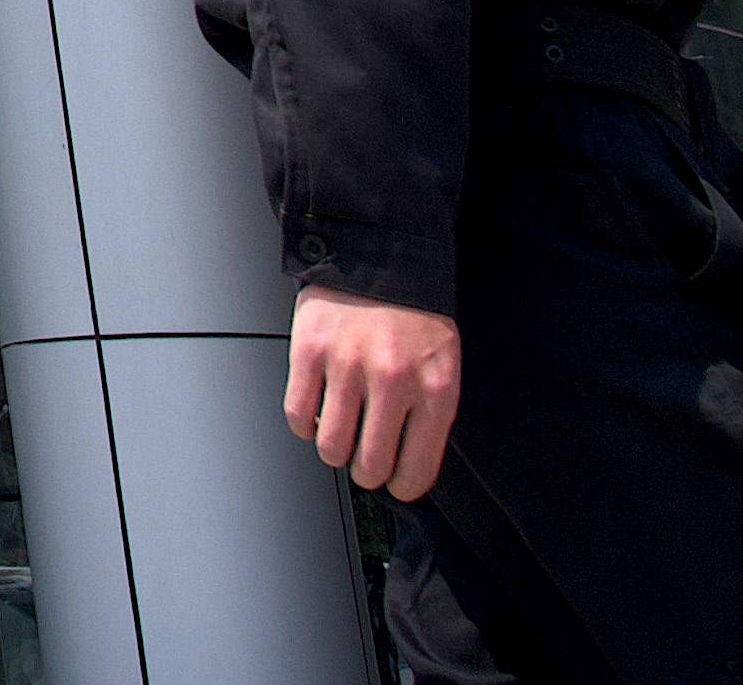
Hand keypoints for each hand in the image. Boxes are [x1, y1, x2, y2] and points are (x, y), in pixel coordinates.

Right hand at [282, 287, 460, 500]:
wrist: (380, 256)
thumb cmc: (415, 315)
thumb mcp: (444, 365)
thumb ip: (430, 414)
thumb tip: (408, 466)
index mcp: (434, 388)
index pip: (417, 469)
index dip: (403, 486)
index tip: (396, 484)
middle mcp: (392, 380)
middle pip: (370, 465)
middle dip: (367, 473)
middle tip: (365, 463)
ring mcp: (347, 365)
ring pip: (331, 447)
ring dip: (334, 452)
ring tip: (340, 437)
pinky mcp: (310, 351)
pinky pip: (298, 414)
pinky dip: (305, 424)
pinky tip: (317, 412)